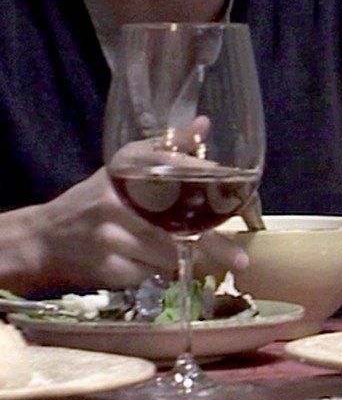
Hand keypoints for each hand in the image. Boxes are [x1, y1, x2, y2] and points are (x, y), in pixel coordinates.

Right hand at [0, 168, 247, 294]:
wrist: (43, 239)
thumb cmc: (92, 200)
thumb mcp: (124, 168)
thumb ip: (165, 147)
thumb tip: (203, 125)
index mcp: (124, 173)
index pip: (172, 176)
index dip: (204, 189)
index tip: (234, 201)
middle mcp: (115, 204)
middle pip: (176, 229)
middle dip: (212, 246)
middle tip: (239, 258)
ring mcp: (109, 239)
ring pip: (167, 256)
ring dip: (186, 260)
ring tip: (200, 260)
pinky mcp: (106, 269)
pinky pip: (149, 274)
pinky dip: (159, 273)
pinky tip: (154, 265)